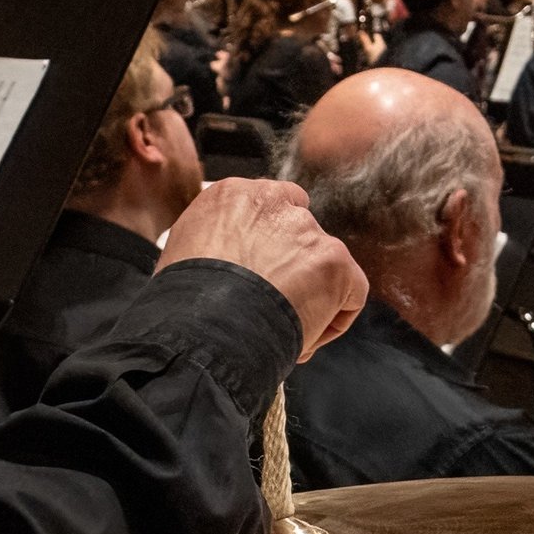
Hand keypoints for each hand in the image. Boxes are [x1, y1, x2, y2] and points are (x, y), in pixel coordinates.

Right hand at [160, 178, 365, 359]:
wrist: (205, 324)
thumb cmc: (183, 299)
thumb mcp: (182, 252)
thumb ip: (212, 244)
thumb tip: (220, 262)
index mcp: (232, 195)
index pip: (267, 207)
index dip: (266, 243)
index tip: (256, 271)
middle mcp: (274, 201)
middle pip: (298, 233)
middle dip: (288, 267)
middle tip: (269, 302)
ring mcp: (309, 231)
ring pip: (322, 265)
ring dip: (307, 296)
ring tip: (280, 330)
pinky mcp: (336, 262)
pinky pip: (351, 292)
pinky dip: (334, 319)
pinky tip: (303, 339)